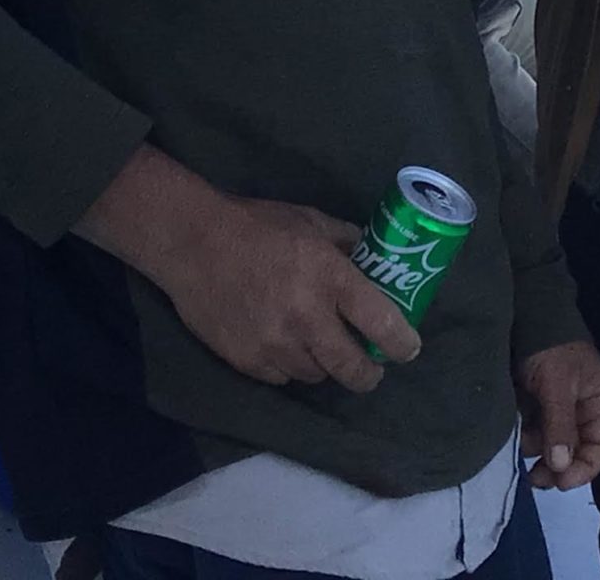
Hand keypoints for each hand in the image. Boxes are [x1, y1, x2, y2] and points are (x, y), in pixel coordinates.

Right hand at [150, 194, 422, 392]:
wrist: (191, 243)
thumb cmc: (257, 226)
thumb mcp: (311, 222)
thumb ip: (346, 242)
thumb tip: (374, 257)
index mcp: (329, 278)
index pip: (379, 322)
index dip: (401, 343)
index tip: (408, 350)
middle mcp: (306, 318)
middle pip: (351, 368)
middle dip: (368, 374)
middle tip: (371, 369)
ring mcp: (274, 345)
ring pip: (316, 376)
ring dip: (325, 366)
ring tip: (322, 349)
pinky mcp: (246, 361)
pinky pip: (282, 377)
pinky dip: (291, 366)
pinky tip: (286, 346)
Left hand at [516, 340, 599, 490]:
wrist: (520, 311)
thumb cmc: (548, 345)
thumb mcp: (557, 384)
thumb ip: (560, 424)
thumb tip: (561, 467)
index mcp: (596, 398)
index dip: (586, 467)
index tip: (562, 482)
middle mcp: (578, 405)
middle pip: (575, 447)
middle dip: (556, 465)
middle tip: (534, 478)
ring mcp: (553, 403)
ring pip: (549, 441)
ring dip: (535, 448)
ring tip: (519, 442)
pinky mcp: (531, 400)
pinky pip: (531, 428)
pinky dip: (523, 435)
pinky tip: (511, 433)